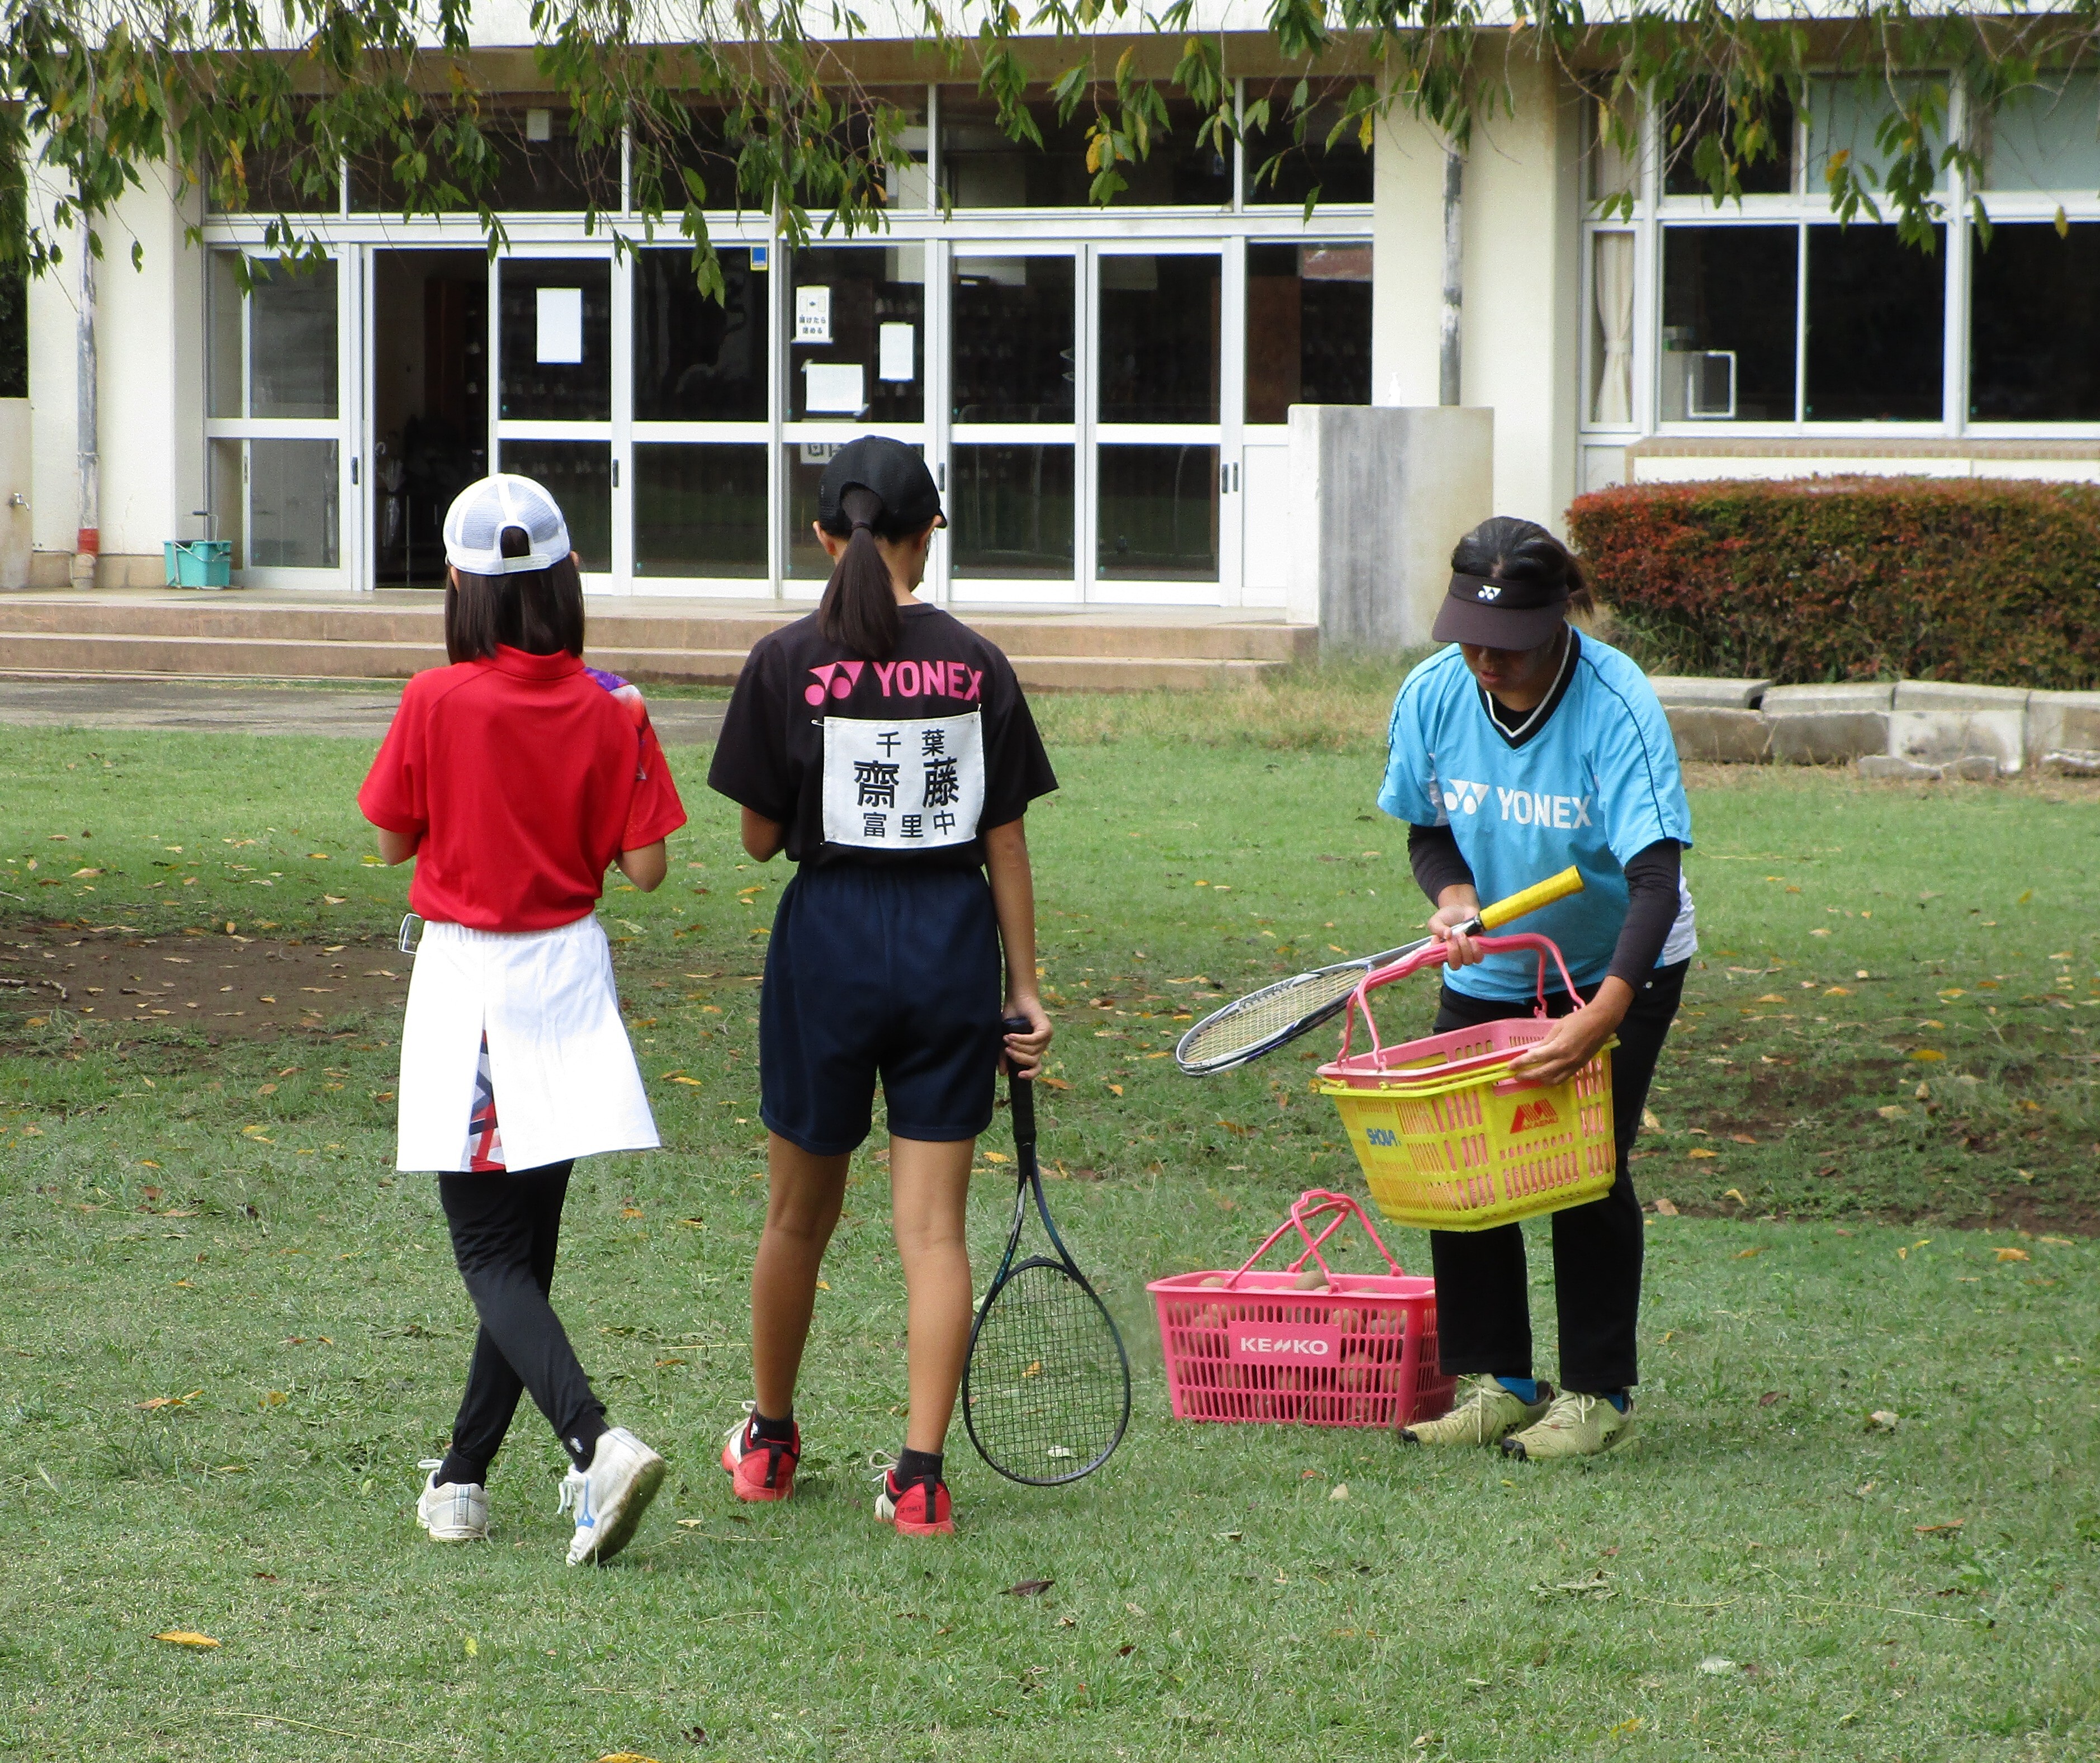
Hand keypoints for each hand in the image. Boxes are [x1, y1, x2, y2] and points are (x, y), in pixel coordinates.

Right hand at [1001, 996, 1051, 1079]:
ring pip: (1033, 1051)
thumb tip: (1003, 1073)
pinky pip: (1034, 1040)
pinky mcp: (1046, 1029)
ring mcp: (1046, 1037)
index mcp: (1033, 1050)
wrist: (1017, 999)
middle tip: (1006, 1049)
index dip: (1030, 1074)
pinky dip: (1022, 1039)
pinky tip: (1011, 1036)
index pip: (1036, 1068)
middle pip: (1033, 1061)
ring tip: (1006, 1038)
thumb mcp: (1004, 1040)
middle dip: (1018, 1057)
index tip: (1019, 1075)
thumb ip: (1004, 1055)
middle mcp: (1042, 1045)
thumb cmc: (1011, 1017)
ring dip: (1018, 1046)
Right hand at [1427, 890, 1483, 968]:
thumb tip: (1447, 935)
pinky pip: (1478, 958)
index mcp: (1439, 951)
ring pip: (1467, 961)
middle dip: (1454, 952)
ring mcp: (1465, 954)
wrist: (1462, 909)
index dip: (1436, 958)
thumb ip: (1437, 928)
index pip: (1435, 964)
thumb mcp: (1437, 920)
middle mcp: (1452, 956)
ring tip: (1462, 934)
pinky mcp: (1476, 950)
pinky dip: (1476, 949)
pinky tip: (1472, 939)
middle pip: (1454, 966)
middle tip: (1453, 938)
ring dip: (1465, 948)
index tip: (1435, 939)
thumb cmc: (1447, 916)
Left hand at [1508, 979, 1632, 1085]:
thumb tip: (1534, 1053)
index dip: (1520, 1063)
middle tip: (1516, 1076)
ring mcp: (1573, 1066)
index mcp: (1559, 1048)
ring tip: (1530, 1076)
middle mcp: (1566, 1060)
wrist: (1601, 1021)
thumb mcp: (1558, 1027)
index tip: (1509, 1066)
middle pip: (1542, 1073)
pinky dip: (1552, 1079)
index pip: (1534, 1058)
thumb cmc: (1579, 1020)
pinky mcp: (1579, 1067)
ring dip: (1540, 1080)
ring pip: (1553, 1080)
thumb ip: (1546, 1042)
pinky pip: (1563, 1078)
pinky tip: (1546, 1076)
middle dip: (1527, 1075)